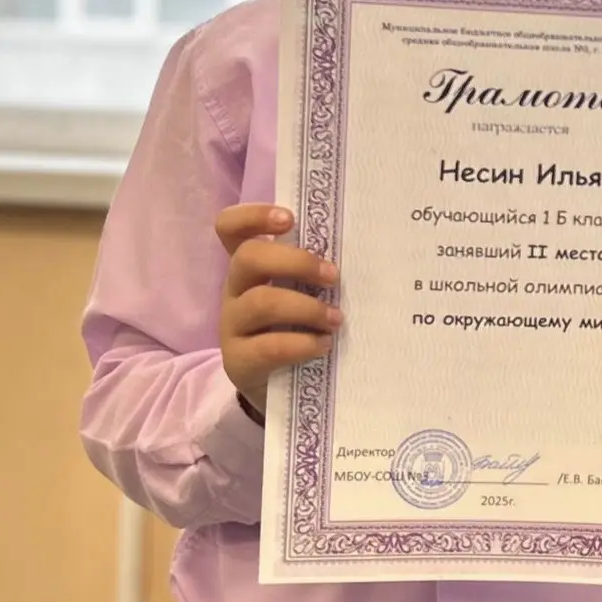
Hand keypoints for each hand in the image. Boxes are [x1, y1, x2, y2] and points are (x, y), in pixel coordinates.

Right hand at [216, 204, 341, 419]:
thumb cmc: (302, 324)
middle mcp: (236, 289)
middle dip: (296, 261)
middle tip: (334, 276)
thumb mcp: (307, 293)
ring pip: (260, 302)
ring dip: (307, 308)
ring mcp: (233, 325)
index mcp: (252, 265)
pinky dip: (302, 344)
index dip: (253, 217)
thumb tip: (370, 250)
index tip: (289, 219)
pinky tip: (324, 345)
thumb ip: (320, 272)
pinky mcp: (239, 360)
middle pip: (249, 257)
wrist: (281, 385)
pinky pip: (268, 347)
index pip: (231, 228)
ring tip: (336, 320)